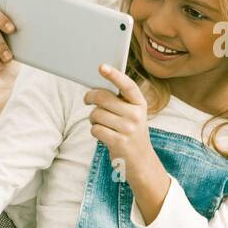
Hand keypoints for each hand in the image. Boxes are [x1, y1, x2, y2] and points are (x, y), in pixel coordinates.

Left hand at [84, 64, 169, 222]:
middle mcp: (136, 115)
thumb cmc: (130, 132)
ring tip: (102, 124)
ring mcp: (128, 129)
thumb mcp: (132, 114)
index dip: (114, 75)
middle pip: (103, 98)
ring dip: (93, 119)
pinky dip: (95, 131)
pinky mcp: (118, 141)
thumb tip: (95, 90)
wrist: (140, 160)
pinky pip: (95, 129)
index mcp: (140, 103)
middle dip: (90, 97)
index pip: (127, 85)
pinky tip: (103, 135)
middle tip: (87, 99)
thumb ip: (119, 102)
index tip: (102, 67)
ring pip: (96, 114)